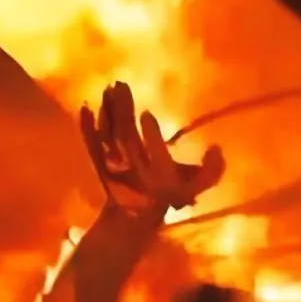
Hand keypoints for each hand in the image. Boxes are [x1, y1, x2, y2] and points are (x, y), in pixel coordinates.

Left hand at [79, 82, 224, 216]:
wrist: (133, 215)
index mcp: (159, 172)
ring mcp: (113, 164)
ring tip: (108, 89)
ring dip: (107, 112)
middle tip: (121, 86)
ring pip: (108, 136)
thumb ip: (211, 170)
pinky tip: (84, 107)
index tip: (147, 114)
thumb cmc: (167, 195)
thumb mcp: (195, 186)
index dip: (151, 136)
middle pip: (126, 137)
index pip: (155, 154)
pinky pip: (91, 143)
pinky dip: (86, 126)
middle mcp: (134, 167)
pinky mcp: (99, 161)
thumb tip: (216, 148)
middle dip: (123, 111)